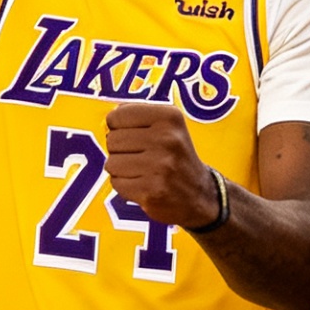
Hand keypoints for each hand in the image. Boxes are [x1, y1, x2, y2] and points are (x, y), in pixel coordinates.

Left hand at [102, 101, 217, 229]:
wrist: (200, 194)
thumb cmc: (176, 156)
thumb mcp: (168, 126)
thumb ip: (137, 115)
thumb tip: (109, 119)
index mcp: (169, 117)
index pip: (117, 115)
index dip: (118, 127)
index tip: (133, 135)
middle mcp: (167, 139)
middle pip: (112, 140)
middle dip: (120, 150)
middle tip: (141, 156)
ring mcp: (159, 167)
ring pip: (111, 163)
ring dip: (121, 170)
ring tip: (143, 171)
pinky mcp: (151, 191)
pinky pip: (116, 184)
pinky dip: (125, 186)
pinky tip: (143, 184)